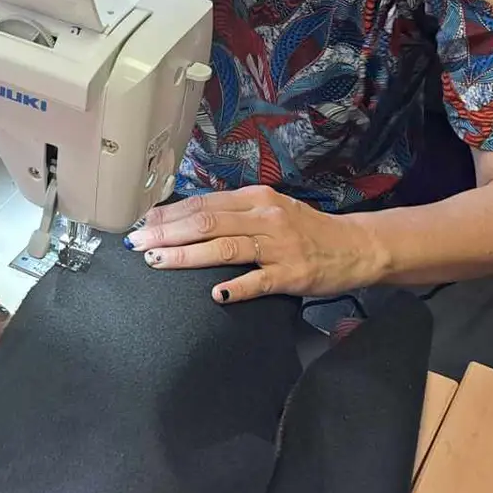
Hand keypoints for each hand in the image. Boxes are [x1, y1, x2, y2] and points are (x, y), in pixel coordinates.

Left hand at [126, 186, 386, 302]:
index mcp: (255, 198)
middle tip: (137, 242)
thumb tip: (184, 219)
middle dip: (167, 232)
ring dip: (187, 255)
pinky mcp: (291, 274)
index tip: (141, 222)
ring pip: (225, 247)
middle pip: (207, 221)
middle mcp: (265, 216)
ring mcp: (278, 245)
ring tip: (157, 260)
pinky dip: (236, 287)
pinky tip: (215, 295)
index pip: (203, 203)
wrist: (355, 246)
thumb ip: (233, 213)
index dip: (169, 213)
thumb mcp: (270, 210)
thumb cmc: (306, 230)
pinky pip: (259, 281)